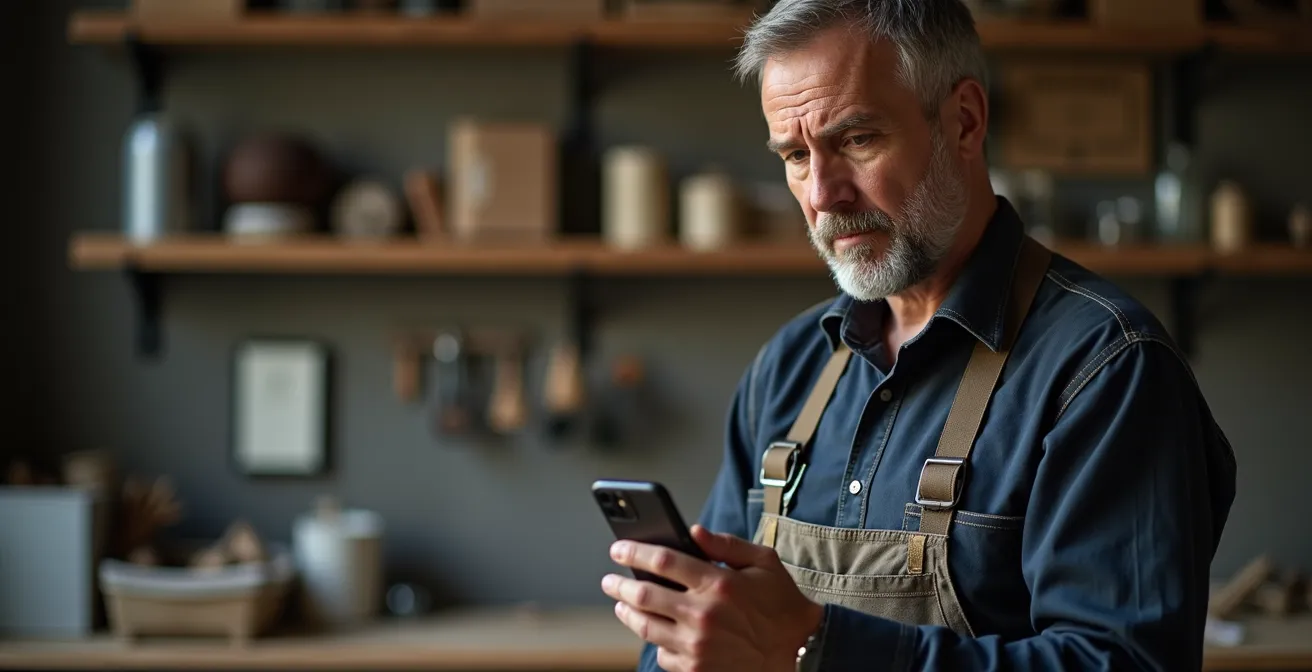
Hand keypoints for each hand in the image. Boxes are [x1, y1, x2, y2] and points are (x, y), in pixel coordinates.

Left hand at [601, 525, 822, 671]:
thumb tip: (693, 531)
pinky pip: (662, 655)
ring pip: (646, 626)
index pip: (663, 561)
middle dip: (620, 584)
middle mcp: (703, 615)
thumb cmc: (781, 604)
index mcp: (718, 583)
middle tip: (609, 580)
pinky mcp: (697, 669)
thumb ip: (726, 544)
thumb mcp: (764, 562)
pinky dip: (656, 642)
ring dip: (628, 612)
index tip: (618, 548)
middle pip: (644, 595)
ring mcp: (697, 646)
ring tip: (622, 604)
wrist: (800, 652)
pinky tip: (655, 633)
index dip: (634, 551)